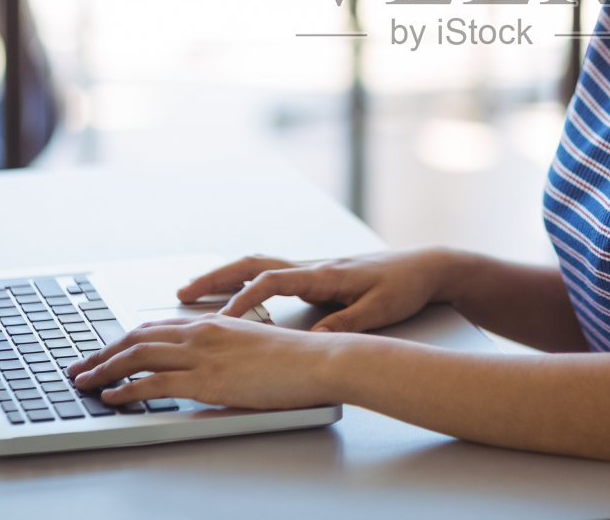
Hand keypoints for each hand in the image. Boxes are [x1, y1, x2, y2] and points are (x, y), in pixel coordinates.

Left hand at [66, 314, 339, 410]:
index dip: (123, 340)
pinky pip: (155, 383)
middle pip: (138, 338)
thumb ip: (223, 351)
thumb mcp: (251, 347)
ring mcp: (203, 355)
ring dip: (105, 369)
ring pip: (138, 356)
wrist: (319, 361)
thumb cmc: (294, 359)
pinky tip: (112, 396)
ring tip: (84, 382)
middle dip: (103, 353)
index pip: (154, 327)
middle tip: (80, 367)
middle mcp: (202, 333)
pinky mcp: (208, 380)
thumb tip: (203, 365)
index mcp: (212, 323)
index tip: (104, 352)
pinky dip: (126, 389)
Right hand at [177, 249, 453, 332]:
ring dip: (225, 278)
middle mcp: (313, 266)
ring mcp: (313, 269)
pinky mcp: (317, 276)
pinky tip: (231, 296)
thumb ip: (345, 325)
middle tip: (182, 294)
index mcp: (324, 273)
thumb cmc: (405, 286)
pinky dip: (244, 282)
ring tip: (193, 293)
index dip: (245, 299)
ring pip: (257, 266)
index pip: (273, 280)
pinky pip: (270, 274)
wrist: (428, 267)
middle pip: (253, 264)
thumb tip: (312, 344)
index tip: (223, 319)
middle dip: (216, 279)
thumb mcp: (379, 311)